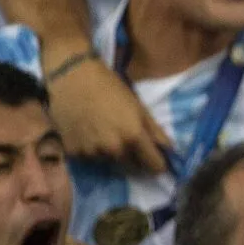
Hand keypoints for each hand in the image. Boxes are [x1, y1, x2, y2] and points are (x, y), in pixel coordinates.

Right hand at [51, 55, 173, 172]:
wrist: (73, 78)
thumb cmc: (111, 88)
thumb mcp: (139, 107)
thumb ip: (155, 131)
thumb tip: (170, 150)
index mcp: (133, 137)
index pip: (153, 165)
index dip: (158, 165)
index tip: (159, 162)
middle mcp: (113, 149)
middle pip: (131, 166)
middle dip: (134, 157)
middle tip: (127, 140)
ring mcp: (91, 152)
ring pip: (108, 161)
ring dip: (110, 154)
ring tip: (104, 133)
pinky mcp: (73, 152)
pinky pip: (88, 158)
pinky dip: (90, 150)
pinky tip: (87, 133)